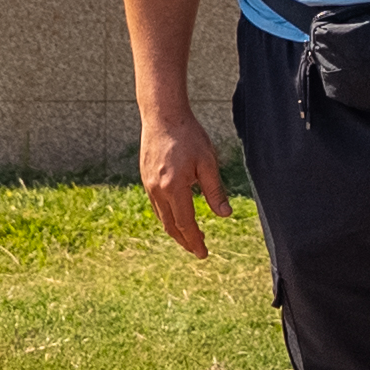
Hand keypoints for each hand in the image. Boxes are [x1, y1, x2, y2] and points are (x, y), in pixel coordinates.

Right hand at [142, 105, 229, 257]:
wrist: (163, 115)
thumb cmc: (189, 136)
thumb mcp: (208, 162)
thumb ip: (215, 190)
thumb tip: (225, 215)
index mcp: (174, 187)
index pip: (185, 224)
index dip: (195, 241)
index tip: (203, 253)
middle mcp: (157, 190)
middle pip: (171, 226)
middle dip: (185, 241)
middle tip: (199, 250)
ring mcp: (148, 184)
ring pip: (162, 217)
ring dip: (176, 230)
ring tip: (191, 236)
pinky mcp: (145, 178)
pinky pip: (156, 205)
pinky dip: (168, 216)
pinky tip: (177, 216)